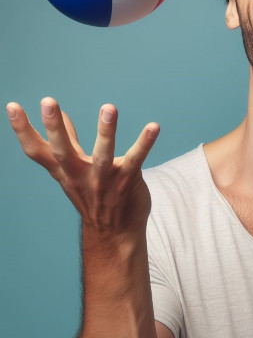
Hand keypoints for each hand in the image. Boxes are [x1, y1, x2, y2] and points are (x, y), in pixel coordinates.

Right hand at [6, 98, 158, 237]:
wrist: (115, 236)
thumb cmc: (95, 197)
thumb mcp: (75, 171)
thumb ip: (69, 142)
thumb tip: (60, 115)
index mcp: (64, 171)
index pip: (37, 151)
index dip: (23, 130)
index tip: (12, 106)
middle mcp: (80, 175)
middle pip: (63, 151)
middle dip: (54, 128)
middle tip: (48, 101)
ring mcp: (104, 180)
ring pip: (103, 155)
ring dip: (106, 131)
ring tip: (109, 107)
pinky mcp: (127, 181)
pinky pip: (136, 160)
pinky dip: (145, 143)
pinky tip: (154, 126)